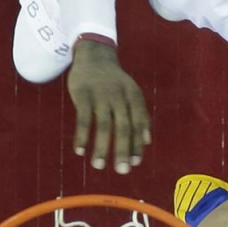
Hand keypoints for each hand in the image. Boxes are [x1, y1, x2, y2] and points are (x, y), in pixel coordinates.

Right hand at [67, 40, 150, 172]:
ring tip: (98, 166)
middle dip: (123, 150)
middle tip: (122, 171)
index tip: (135, 163)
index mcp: (134, 96)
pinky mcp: (83, 94)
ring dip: (101, 147)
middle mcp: (120, 96)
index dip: (137, 143)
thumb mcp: (131, 93)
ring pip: (103, 125)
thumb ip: (139, 115)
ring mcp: (101, 95)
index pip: (139, 123)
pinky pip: (83, 119)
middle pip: (123, 127)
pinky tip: (80, 151)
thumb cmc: (114, 82)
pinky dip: (82, 136)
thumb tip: (147, 142)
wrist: (94, 56)